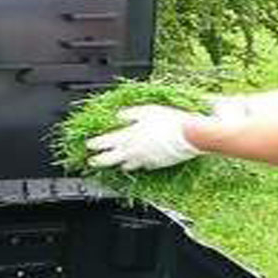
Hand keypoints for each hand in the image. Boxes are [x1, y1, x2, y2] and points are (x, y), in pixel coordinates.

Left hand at [86, 105, 204, 170]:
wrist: (189, 136)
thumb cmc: (169, 120)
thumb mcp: (147, 110)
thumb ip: (130, 114)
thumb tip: (118, 116)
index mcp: (129, 135)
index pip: (105, 142)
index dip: (95, 144)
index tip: (88, 145)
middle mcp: (133, 150)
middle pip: (110, 159)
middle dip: (99, 161)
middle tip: (92, 162)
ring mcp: (144, 160)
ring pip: (126, 166)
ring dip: (118, 164)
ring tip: (115, 164)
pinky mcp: (156, 165)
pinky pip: (142, 166)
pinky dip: (137, 164)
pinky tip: (137, 162)